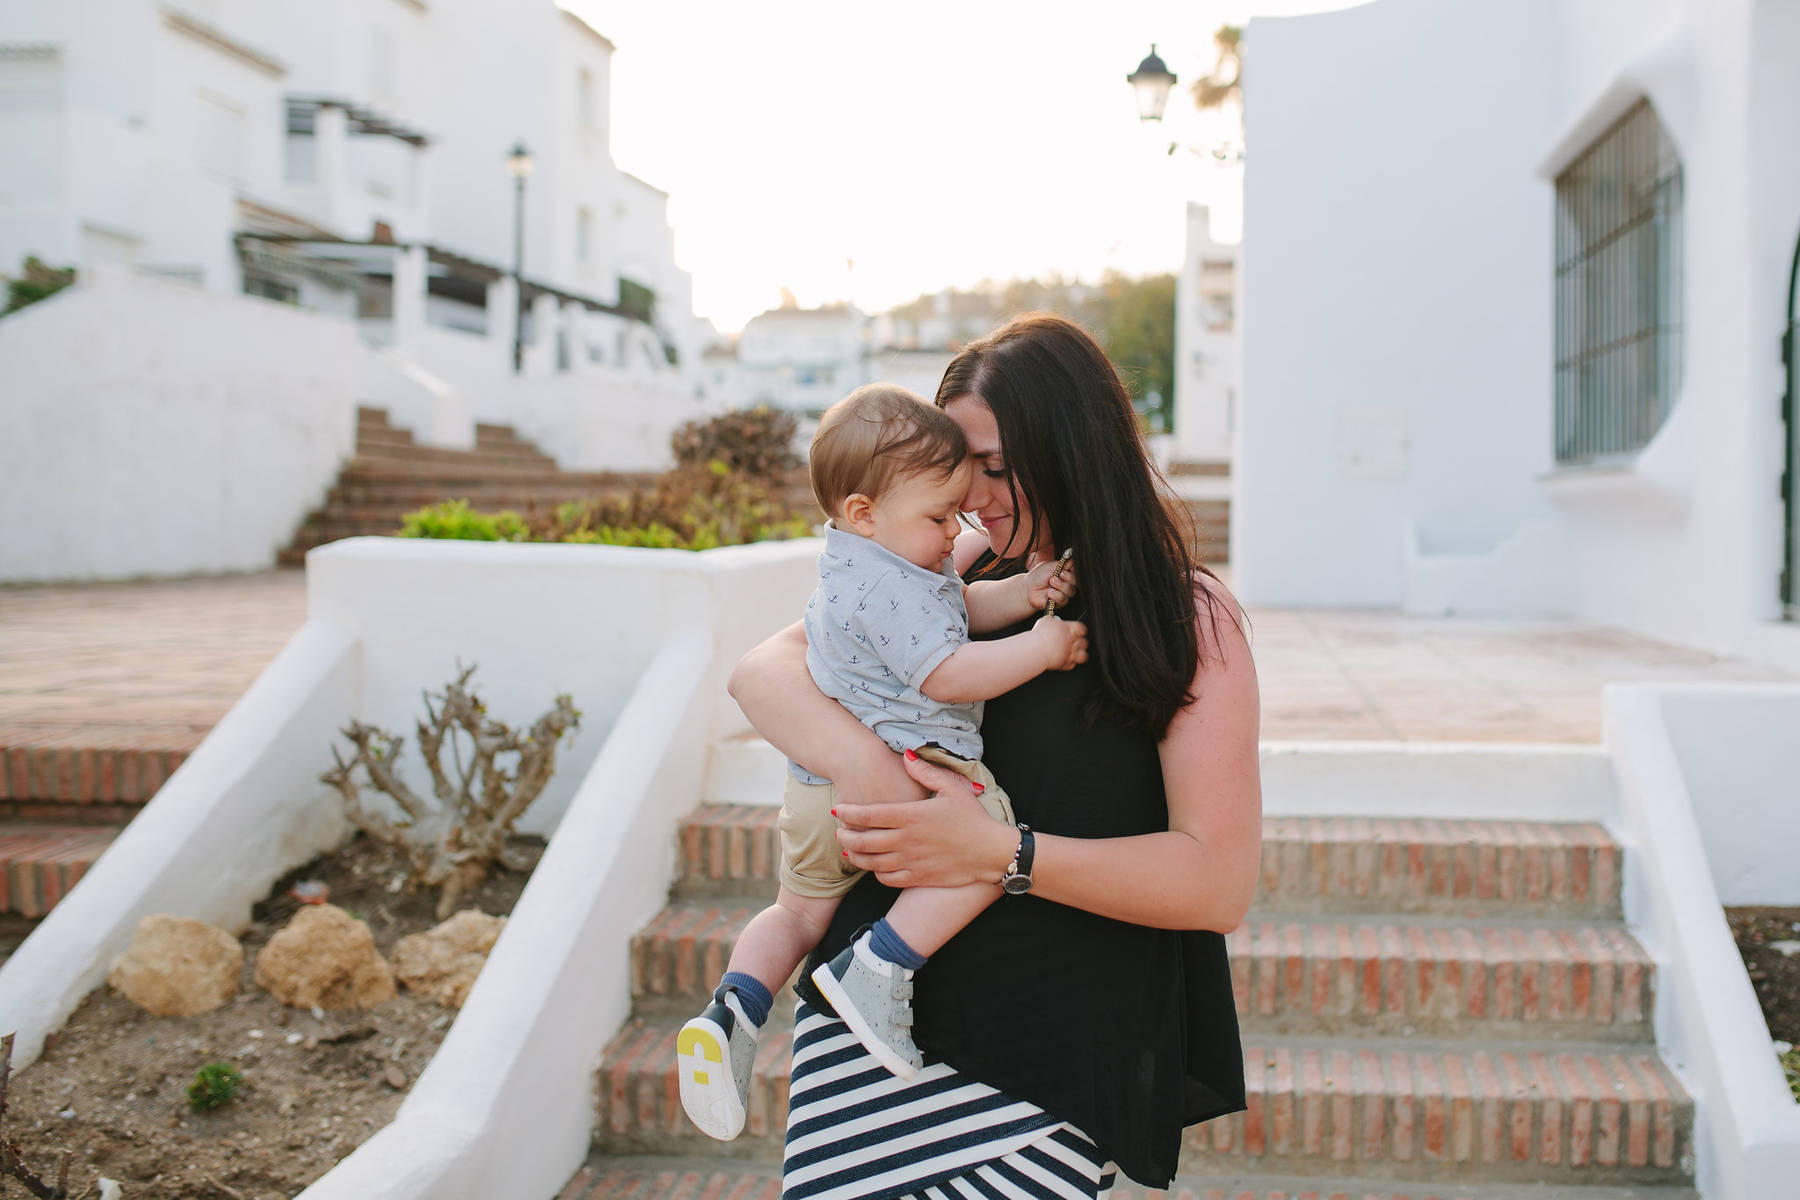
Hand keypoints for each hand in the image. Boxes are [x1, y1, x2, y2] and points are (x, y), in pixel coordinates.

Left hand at [834, 751, 1016, 887]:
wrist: (991, 851)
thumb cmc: (972, 817)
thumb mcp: (952, 788)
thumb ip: (925, 772)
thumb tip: (907, 755)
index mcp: (912, 816)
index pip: (869, 815)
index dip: (849, 813)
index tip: (838, 810)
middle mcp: (907, 840)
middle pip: (863, 841)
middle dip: (845, 836)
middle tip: (839, 832)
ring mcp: (912, 861)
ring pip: (871, 862)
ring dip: (856, 856)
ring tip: (849, 850)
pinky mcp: (919, 877)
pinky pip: (888, 878)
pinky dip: (875, 873)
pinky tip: (874, 866)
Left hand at [1022, 555, 1077, 611]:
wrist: (1028, 588)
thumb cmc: (1038, 576)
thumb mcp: (1051, 566)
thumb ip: (1063, 563)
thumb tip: (1074, 558)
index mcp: (1066, 574)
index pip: (1077, 572)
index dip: (1075, 571)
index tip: (1069, 568)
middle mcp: (1067, 584)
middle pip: (1076, 582)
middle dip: (1068, 578)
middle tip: (1059, 575)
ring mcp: (1064, 594)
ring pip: (1070, 591)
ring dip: (1061, 586)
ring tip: (1051, 582)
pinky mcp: (1059, 603)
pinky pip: (1063, 599)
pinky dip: (1055, 595)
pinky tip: (1048, 592)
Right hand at [1033, 614, 1088, 670]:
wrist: (1038, 649)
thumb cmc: (1041, 635)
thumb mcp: (1045, 621)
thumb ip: (1051, 621)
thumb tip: (1051, 620)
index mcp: (1069, 629)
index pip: (1082, 629)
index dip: (1080, 630)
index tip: (1077, 631)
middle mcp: (1072, 642)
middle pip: (1084, 643)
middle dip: (1081, 643)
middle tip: (1075, 642)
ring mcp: (1070, 654)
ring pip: (1083, 656)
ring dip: (1080, 655)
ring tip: (1074, 654)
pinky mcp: (1064, 664)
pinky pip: (1071, 665)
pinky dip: (1068, 663)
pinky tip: (1063, 661)